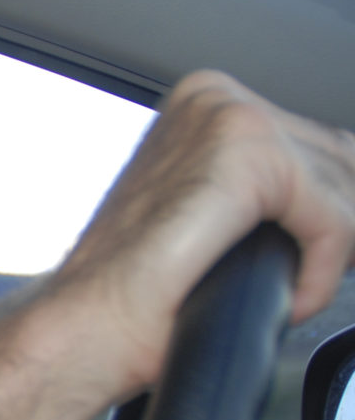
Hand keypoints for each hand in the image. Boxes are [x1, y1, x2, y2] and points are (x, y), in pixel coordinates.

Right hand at [59, 70, 354, 388]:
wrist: (90, 323)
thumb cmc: (138, 289)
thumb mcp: (213, 214)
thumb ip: (265, 191)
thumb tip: (339, 199)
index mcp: (206, 101)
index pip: (323, 145)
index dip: (336, 209)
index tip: (328, 256)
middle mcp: (215, 96)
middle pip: (342, 160)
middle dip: (339, 231)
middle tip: (307, 280)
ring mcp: (228, 117)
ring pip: (345, 191)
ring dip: (330, 257)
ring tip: (285, 294)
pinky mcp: (246, 155)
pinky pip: (335, 219)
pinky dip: (321, 273)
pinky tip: (287, 298)